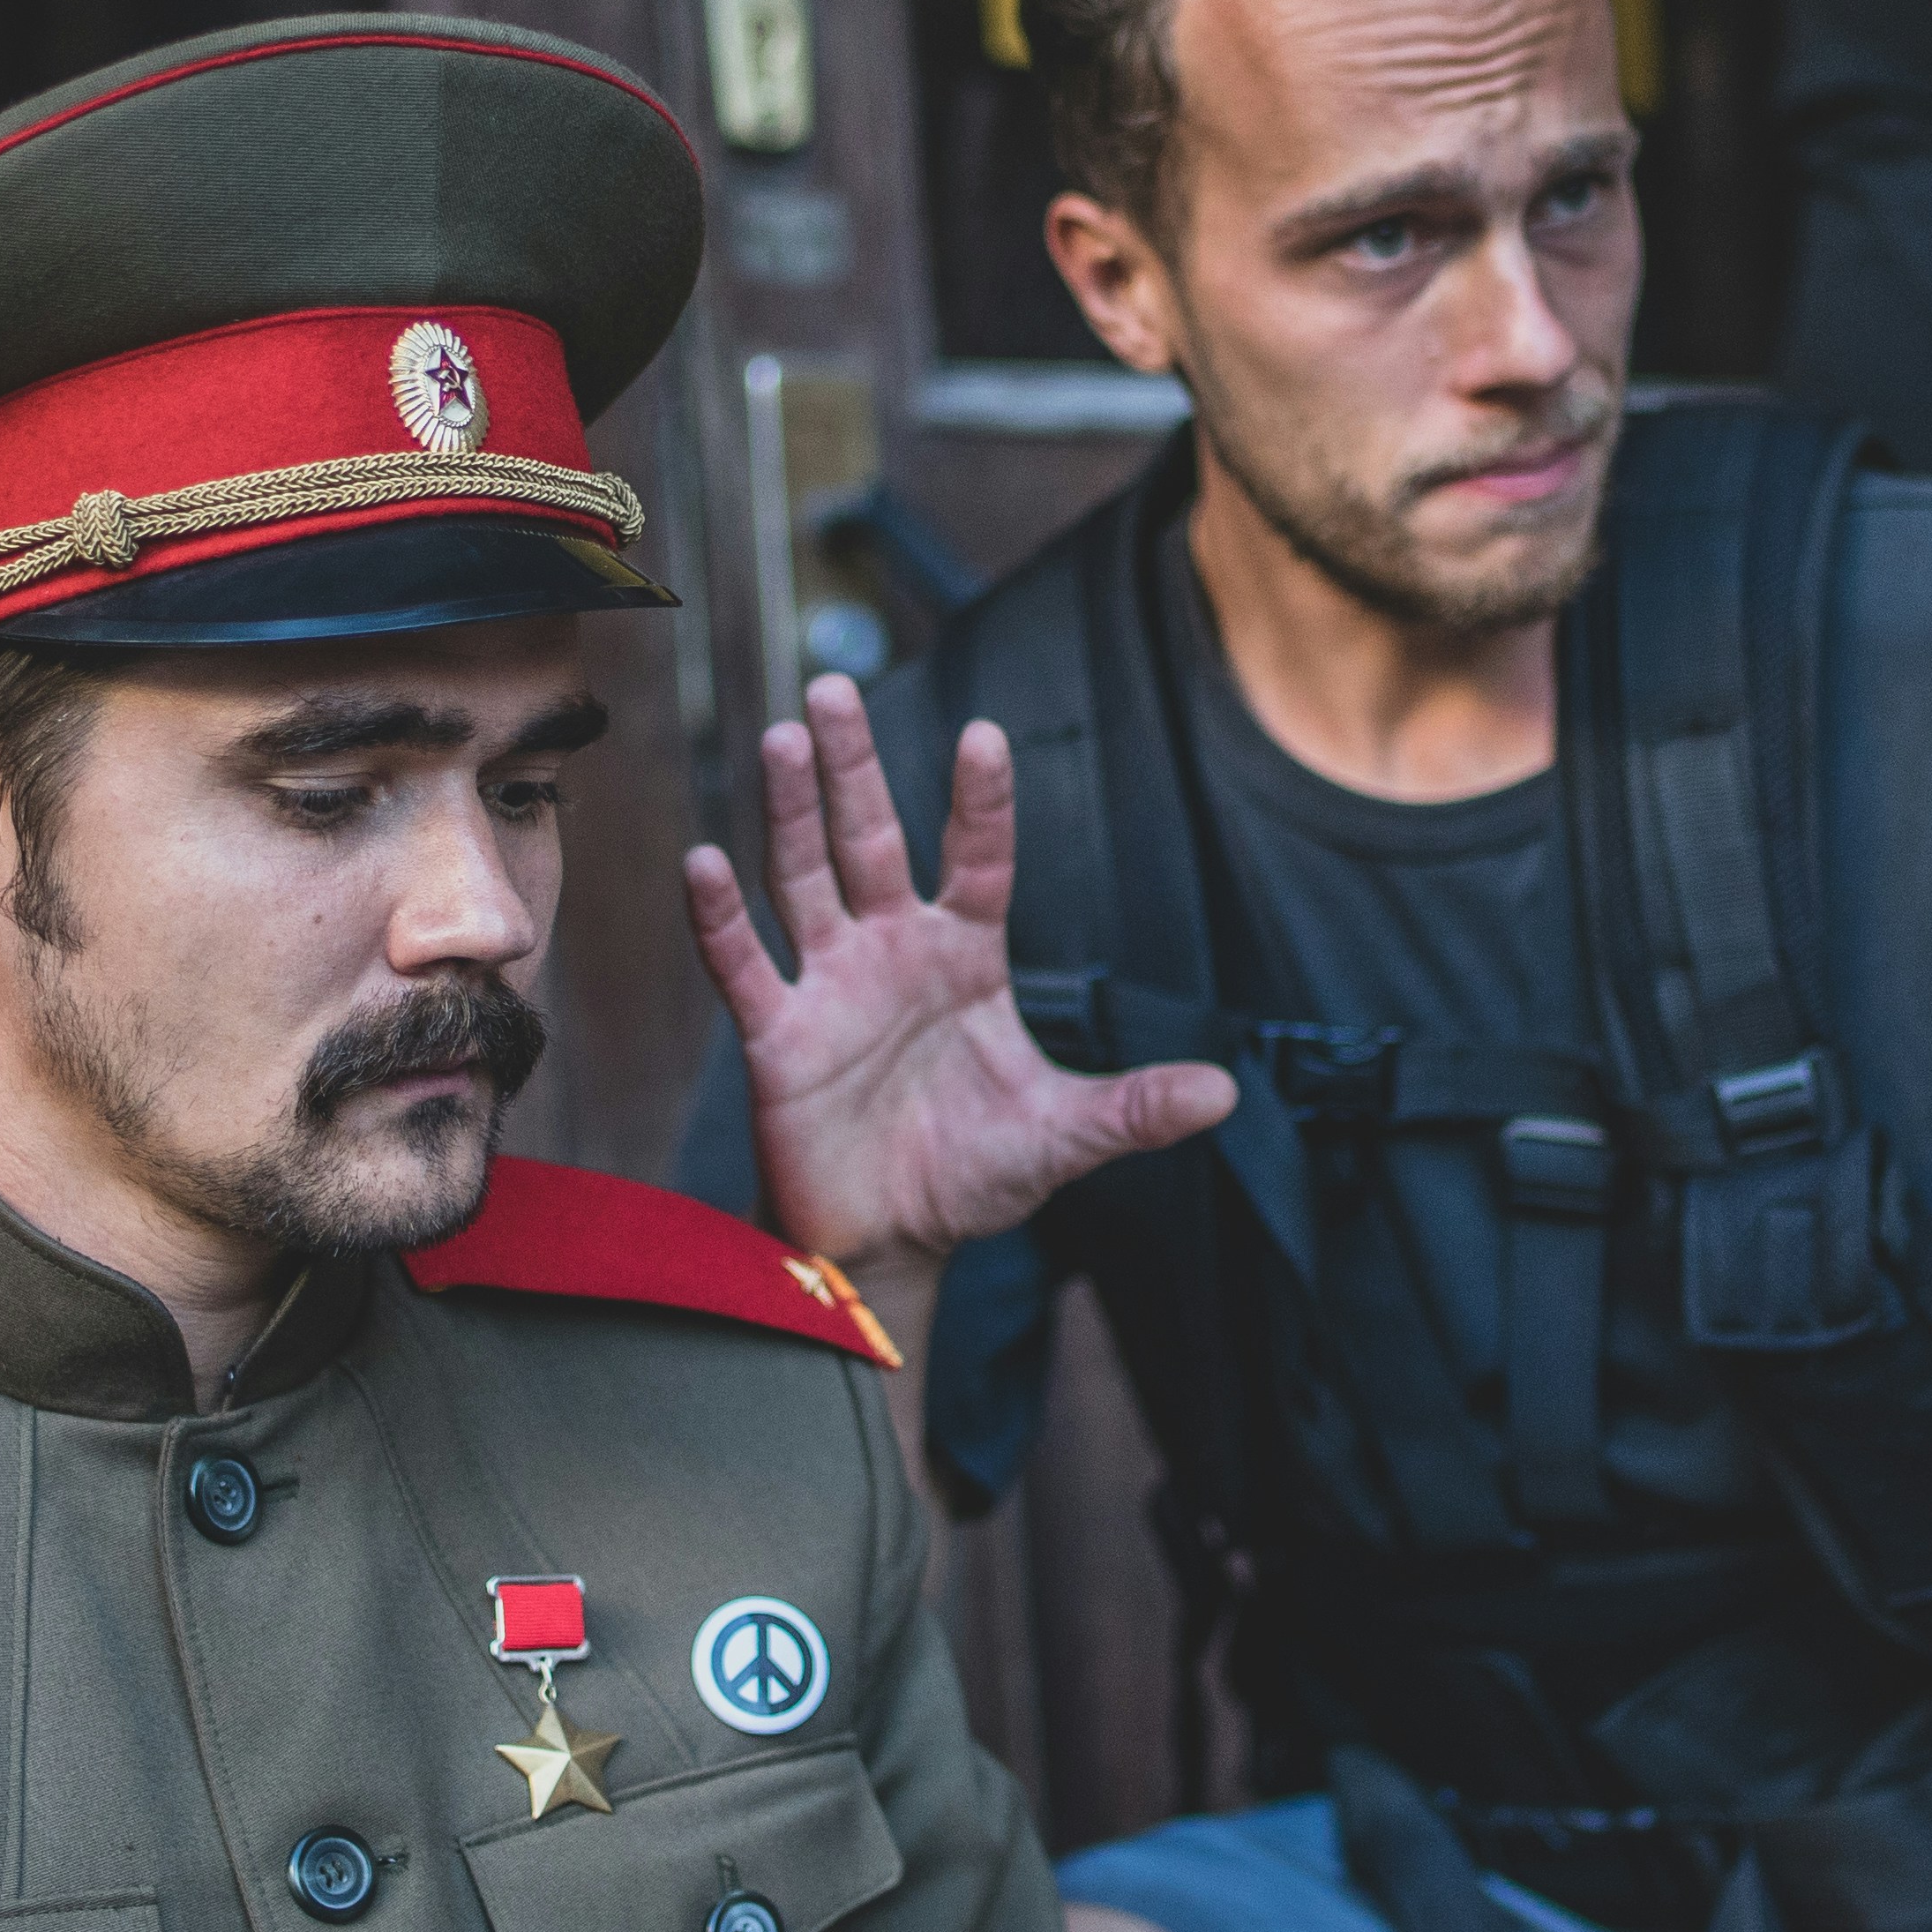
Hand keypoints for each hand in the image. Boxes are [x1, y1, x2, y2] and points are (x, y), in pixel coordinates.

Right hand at [682, 675, 1234, 1276]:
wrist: (893, 1242)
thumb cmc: (973, 1172)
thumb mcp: (1064, 1137)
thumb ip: (1134, 1110)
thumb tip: (1225, 1095)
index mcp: (966, 955)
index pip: (977, 860)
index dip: (979, 803)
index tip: (982, 737)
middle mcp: (892, 951)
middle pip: (871, 840)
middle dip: (853, 767)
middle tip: (836, 689)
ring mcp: (830, 986)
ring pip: (803, 879)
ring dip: (791, 813)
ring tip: (783, 739)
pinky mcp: (779, 1037)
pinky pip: (745, 967)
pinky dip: (722, 919)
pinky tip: (705, 862)